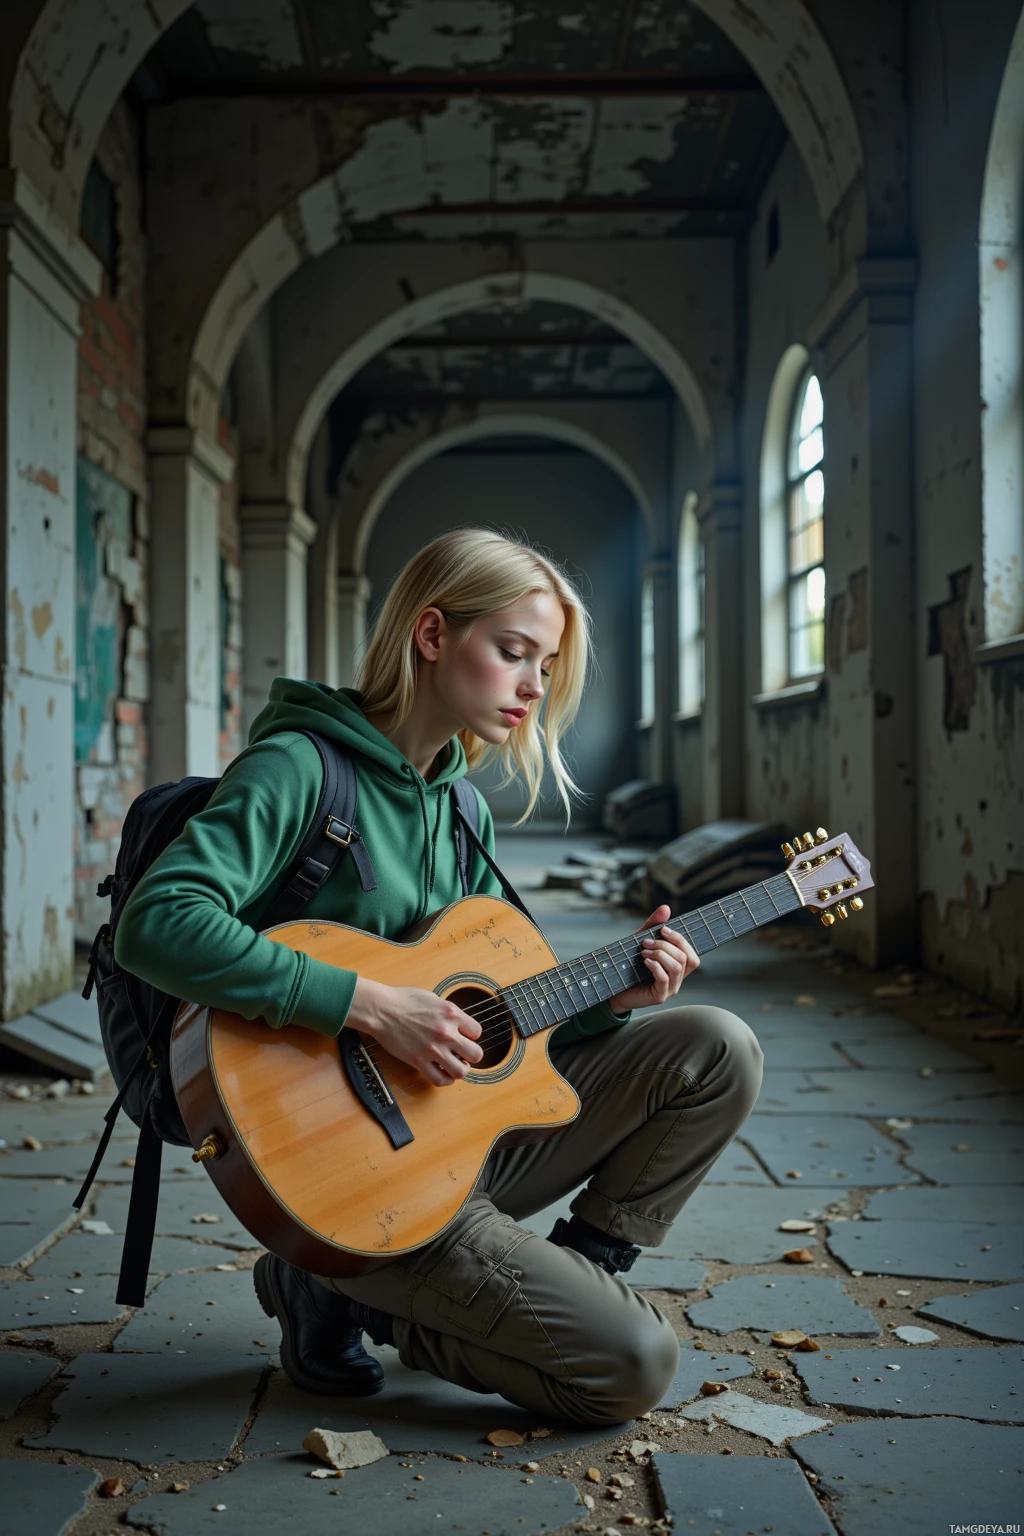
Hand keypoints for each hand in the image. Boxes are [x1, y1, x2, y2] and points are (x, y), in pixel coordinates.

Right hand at [347, 978, 483, 1086]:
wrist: (382, 1010)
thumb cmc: (404, 1000)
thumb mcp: (434, 999)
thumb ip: (449, 1013)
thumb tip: (458, 1022)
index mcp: (452, 1014)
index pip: (477, 1032)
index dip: (471, 1036)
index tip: (464, 1036)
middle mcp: (446, 1033)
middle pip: (476, 1054)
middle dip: (472, 1055)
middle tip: (464, 1054)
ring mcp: (433, 1049)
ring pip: (462, 1071)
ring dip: (461, 1070)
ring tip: (456, 1065)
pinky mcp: (419, 1061)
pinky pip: (440, 1079)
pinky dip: (446, 1080)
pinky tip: (444, 1074)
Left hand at [608, 904, 699, 1013]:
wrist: (615, 989)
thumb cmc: (630, 965)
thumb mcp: (641, 942)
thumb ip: (653, 926)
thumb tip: (666, 908)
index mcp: (677, 967)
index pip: (691, 954)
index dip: (680, 939)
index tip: (663, 929)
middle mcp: (677, 979)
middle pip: (684, 958)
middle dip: (665, 945)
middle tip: (646, 942)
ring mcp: (670, 989)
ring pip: (676, 967)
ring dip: (659, 954)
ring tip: (644, 952)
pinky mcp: (659, 996)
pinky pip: (664, 979)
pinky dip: (655, 966)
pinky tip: (645, 961)